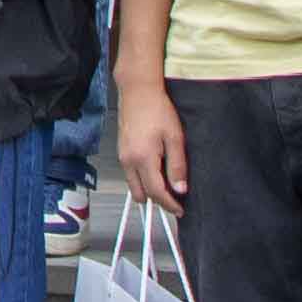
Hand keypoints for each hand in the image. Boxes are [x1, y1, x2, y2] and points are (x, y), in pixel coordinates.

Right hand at [115, 82, 188, 216]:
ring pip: (134, 186)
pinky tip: (156, 171)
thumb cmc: (157, 109)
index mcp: (143, 158)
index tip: (180, 209)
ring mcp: (122, 157)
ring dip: (149, 190)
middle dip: (158, 201)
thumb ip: (177, 165)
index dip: (170, 204)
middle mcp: (129, 161)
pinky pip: (131, 175)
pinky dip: (142, 180)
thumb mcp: (174, 137)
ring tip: (166, 185)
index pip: (157, 192)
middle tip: (175, 199)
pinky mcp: (121, 152)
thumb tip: (180, 188)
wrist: (138, 91)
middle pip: (142, 194)